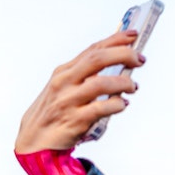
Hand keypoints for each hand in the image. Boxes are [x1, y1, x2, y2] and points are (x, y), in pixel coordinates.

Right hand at [14, 30, 144, 153]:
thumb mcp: (66, 87)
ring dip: (123, 83)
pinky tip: (123, 104)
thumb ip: (88, 76)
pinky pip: (100, 108)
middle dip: (123, 55)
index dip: (115, 40)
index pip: (93, 49)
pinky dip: (116, 104)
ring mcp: (69, 101)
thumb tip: (119, 65)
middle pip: (97, 59)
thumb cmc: (56, 111)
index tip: (133, 35)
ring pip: (100, 83)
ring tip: (133, 87)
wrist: (35, 139)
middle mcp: (65, 82)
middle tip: (140, 59)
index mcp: (65, 72)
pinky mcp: (75, 120)